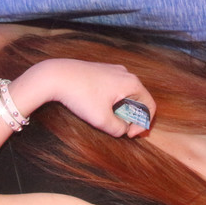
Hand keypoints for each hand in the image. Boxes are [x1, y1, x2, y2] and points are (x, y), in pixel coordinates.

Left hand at [17, 59, 155, 137]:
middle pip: (138, 100)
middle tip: (118, 129)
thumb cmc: (80, 96)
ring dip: (120, 110)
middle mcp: (125, 73)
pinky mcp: (101, 70)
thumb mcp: (102, 120)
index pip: (149, 106)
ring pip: (125, 94)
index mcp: (131, 83)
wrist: (55, 76)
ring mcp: (113, 70)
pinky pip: (114, 88)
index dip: (143, 124)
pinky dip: (111, 101)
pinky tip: (97, 108)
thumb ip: (118, 129)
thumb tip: (123, 129)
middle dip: (131, 117)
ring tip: (106, 119)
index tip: (129, 134)